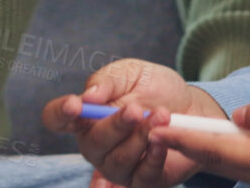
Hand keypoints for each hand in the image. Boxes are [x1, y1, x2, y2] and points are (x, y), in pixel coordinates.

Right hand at [42, 58, 215, 187]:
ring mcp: (116, 166)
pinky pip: (142, 177)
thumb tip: (89, 96)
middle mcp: (96, 144)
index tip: (76, 105)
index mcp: (86, 116)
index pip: (56, 118)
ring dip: (140, 138)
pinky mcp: (142, 180)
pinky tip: (162, 141)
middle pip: (91, 144)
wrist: (193, 106)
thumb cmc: (155, 88)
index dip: (60, 113)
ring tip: (161, 116)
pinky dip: (153, 158)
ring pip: (117, 162)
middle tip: (138, 109)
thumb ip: (108, 81)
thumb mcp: (131, 73)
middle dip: (115, 125)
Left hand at [146, 83, 249, 187]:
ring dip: (204, 150)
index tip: (157, 125)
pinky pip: (249, 166)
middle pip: (220, 162)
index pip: (218, 149)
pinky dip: (226, 153)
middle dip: (186, 145)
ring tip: (174, 132)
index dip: (185, 138)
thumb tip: (238, 116)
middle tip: (153, 127)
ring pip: (232, 166)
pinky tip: (215, 140)